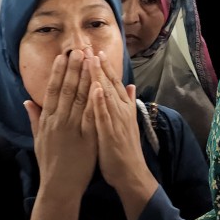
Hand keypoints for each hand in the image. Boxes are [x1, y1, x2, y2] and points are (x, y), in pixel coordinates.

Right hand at [23, 49, 97, 199]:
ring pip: (79, 98)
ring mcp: (72, 130)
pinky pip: (90, 116)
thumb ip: (34, 119)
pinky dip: (94, 100)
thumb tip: (27, 101)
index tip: (64, 56)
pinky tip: (99, 85)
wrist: (58, 187)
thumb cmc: (49, 164)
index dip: (59, 72)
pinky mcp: (86, 139)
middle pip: (67, 89)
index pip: (53, 90)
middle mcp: (58, 121)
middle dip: (74, 68)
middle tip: (79, 48)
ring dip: (85, 77)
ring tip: (90, 59)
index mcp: (47, 120)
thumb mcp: (38, 139)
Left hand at [88, 52, 157, 219]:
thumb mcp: (127, 123)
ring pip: (106, 95)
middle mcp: (120, 111)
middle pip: (108, 84)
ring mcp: (116, 122)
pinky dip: (100, 102)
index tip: (93, 50)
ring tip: (91, 58)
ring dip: (98, 76)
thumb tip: (131, 86)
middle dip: (98, 65)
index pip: (112, 83)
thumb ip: (128, 103)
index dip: (103, 67)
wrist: (131, 174)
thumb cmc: (125, 150)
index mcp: (121, 109)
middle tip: (88, 46)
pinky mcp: (110, 134)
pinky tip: (95, 88)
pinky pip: (104, 115)